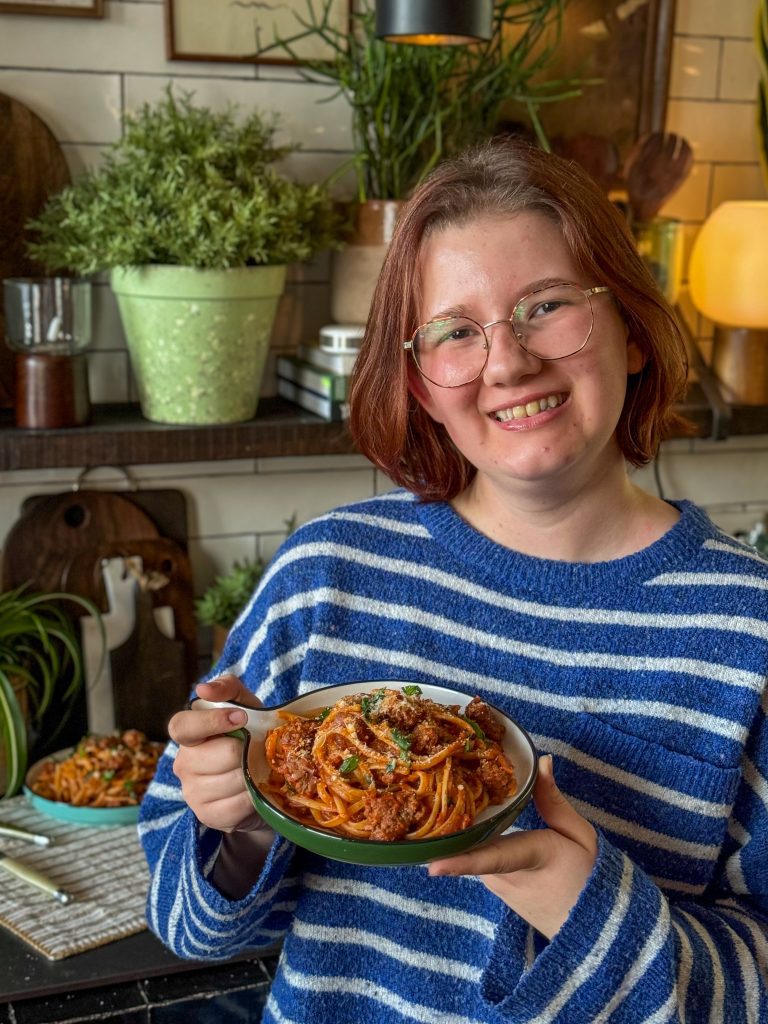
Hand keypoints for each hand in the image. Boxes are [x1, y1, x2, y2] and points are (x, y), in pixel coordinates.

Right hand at [168, 674, 267, 834]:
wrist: (260, 782)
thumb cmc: (250, 737)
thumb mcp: (245, 706)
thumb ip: (227, 689)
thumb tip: (203, 689)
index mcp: (188, 735)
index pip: (182, 726)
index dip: (211, 721)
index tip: (241, 718)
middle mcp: (184, 764)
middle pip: (222, 754)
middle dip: (248, 750)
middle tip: (257, 749)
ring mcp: (192, 793)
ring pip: (233, 780)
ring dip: (254, 774)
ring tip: (257, 769)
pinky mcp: (207, 816)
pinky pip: (238, 805)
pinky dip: (253, 797)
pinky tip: (254, 790)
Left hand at [427, 755, 596, 939]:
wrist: (597, 926)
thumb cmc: (591, 876)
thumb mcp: (579, 834)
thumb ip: (554, 799)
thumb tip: (541, 762)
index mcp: (531, 858)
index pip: (493, 860)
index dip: (461, 862)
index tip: (431, 866)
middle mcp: (506, 878)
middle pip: (472, 843)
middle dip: (450, 823)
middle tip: (431, 789)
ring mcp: (499, 888)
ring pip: (476, 850)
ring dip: (464, 830)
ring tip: (448, 794)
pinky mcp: (498, 892)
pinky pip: (481, 861)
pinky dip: (476, 843)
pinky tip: (472, 823)